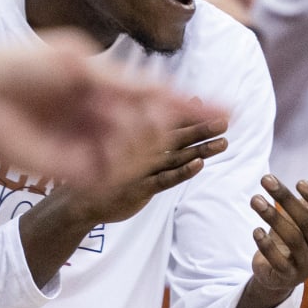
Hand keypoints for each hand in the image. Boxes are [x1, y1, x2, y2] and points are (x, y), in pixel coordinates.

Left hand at [0, 32, 225, 191]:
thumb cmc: (20, 67)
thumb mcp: (82, 64)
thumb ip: (126, 84)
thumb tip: (166, 96)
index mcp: (102, 91)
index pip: (158, 101)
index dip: (193, 108)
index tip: (227, 111)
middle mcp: (100, 120)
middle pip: (155, 130)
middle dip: (181, 125)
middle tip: (198, 117)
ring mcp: (90, 147)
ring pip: (140, 152)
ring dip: (155, 139)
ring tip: (155, 120)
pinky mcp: (75, 171)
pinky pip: (118, 172)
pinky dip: (133, 161)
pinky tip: (133, 142)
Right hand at [61, 119, 228, 226]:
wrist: (81, 201)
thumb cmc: (110, 171)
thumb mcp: (130, 150)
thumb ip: (157, 131)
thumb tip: (184, 108)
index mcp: (139, 138)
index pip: (170, 122)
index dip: (192, 114)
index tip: (214, 106)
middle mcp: (141, 149)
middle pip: (177, 136)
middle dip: (202, 128)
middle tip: (226, 121)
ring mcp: (141, 168)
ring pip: (176, 156)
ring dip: (200, 149)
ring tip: (224, 142)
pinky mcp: (140, 188)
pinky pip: (165, 179)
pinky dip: (182, 172)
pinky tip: (199, 165)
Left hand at [234, 161, 307, 307]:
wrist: (279, 270)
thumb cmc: (299, 233)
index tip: (299, 181)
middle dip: (286, 199)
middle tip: (265, 178)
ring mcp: (307, 267)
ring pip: (291, 239)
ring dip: (271, 216)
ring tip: (255, 199)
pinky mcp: (287, 278)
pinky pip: (278, 261)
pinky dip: (266, 245)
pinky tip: (256, 230)